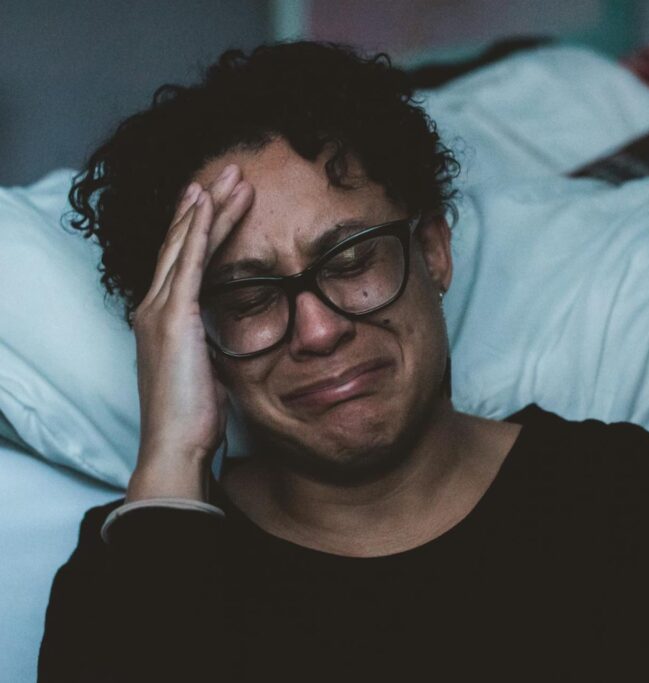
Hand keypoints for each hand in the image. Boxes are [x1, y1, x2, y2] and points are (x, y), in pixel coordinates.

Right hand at [126, 165, 253, 501]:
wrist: (177, 446)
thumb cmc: (194, 417)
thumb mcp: (206, 370)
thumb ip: (210, 344)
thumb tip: (227, 335)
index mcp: (163, 320)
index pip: (182, 261)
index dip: (199, 227)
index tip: (219, 200)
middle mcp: (154, 307)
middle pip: (181, 243)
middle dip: (206, 205)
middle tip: (229, 172)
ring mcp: (160, 310)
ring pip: (186, 244)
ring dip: (209, 206)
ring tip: (232, 176)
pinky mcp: (174, 317)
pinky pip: (189, 262)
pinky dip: (200, 229)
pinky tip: (211, 203)